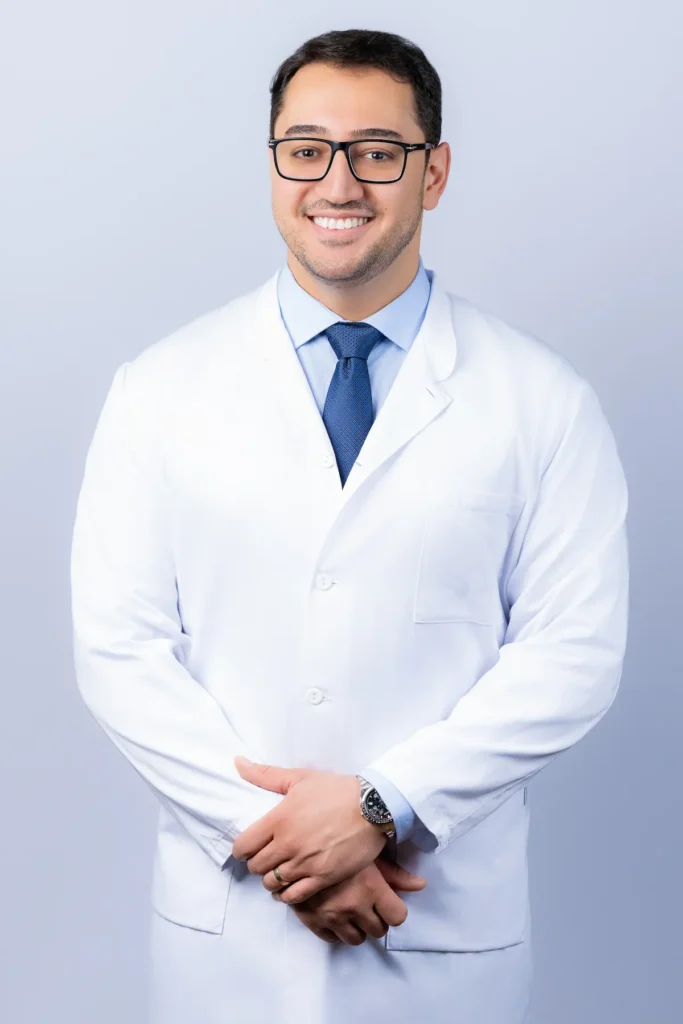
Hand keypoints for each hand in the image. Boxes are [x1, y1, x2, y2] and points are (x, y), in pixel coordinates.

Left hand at [231, 756, 385, 903]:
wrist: (373, 807)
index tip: (248, 847)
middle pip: (256, 867)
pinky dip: (287, 895)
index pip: (244, 846)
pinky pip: (294, 896)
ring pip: (272, 883)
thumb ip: (266, 774)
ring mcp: (306, 864)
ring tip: (279, 871)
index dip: (242, 849)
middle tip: (266, 857)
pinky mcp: (323, 878)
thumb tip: (238, 762)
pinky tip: (291, 887)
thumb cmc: (336, 790)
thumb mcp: (300, 777)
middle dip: (257, 863)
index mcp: (279, 820)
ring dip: (272, 879)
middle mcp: (288, 845)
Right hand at [288, 855, 427, 944]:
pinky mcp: (312, 921)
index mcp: (371, 889)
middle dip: (376, 919)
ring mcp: (332, 917)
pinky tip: (334, 914)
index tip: (387, 901)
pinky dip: (336, 930)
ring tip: (352, 910)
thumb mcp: (368, 854)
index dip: (394, 910)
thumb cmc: (339, 843)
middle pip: (378, 930)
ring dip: (357, 927)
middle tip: (368, 904)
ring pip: (356, 939)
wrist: (296, 843)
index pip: (398, 917)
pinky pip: (332, 939)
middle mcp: (354, 906)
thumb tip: (422, 885)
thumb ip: (395, 874)